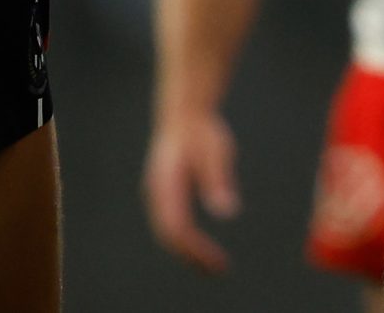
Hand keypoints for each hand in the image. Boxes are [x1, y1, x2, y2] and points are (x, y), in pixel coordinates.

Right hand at [143, 108, 239, 273]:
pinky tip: (203, 247)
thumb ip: (218, 181)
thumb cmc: (202, 131)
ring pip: (167, 233)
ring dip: (188, 252)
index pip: (176, 227)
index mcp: (166, 183)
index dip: (195, 248)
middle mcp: (156, 193)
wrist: (184, 113)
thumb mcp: (216, 152)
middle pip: (169, 236)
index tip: (217, 260)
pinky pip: (171, 225)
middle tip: (220, 270)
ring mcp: (156, 195)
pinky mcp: (163, 195)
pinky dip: (186, 240)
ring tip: (215, 265)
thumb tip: (227, 212)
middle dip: (192, 257)